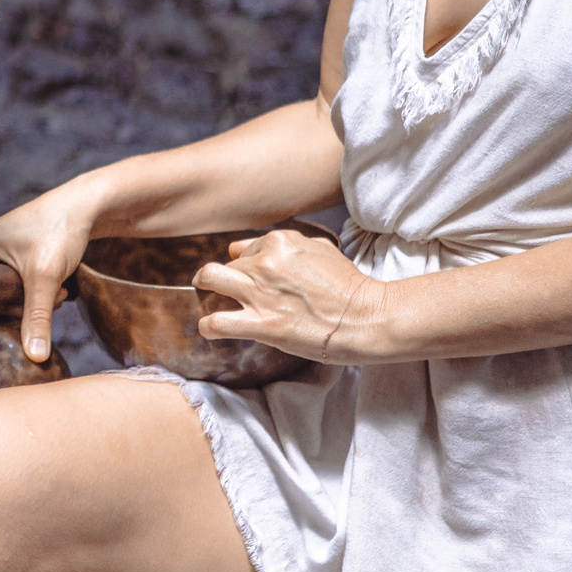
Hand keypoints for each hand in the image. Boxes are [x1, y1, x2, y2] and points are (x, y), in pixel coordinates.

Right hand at [0, 183, 95, 363]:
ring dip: (29, 304)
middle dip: (17, 309)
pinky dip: (33, 297)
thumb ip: (37, 317)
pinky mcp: (9, 263)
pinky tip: (55, 287)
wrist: (85, 208)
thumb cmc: (61, 232)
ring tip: (56, 292)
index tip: (26, 305)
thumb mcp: (46, 277)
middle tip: (49, 298)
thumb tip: (35, 357)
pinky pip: (11, 293)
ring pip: (0, 302)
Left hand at [193, 228, 395, 364]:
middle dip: (229, 278)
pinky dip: (208, 326)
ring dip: (205, 288)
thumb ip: (282, 244)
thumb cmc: (348, 286)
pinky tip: (211, 329)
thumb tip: (241, 246)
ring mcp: (261, 293)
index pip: (246, 249)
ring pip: (210, 280)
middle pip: (228, 265)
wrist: (366, 318)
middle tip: (233, 292)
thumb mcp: (319, 250)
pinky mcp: (262, 324)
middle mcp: (265, 263)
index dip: (247, 264)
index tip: (253, 278)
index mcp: (280, 242)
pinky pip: (217, 323)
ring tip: (207, 297)